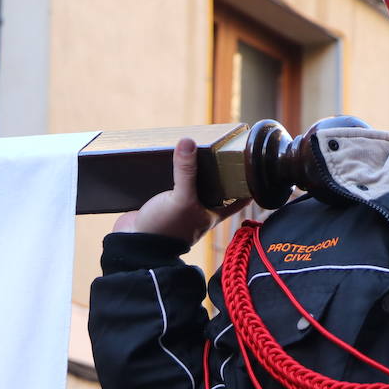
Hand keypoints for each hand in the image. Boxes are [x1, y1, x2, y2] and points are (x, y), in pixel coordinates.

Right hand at [113, 138, 248, 244]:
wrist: (135, 246)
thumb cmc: (166, 230)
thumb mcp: (181, 199)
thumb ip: (186, 172)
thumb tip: (188, 142)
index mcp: (212, 212)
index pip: (238, 197)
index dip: (247, 182)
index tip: (253, 162)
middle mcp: (199, 209)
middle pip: (214, 185)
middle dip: (216, 168)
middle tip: (220, 145)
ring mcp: (181, 207)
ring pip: (192, 184)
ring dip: (191, 169)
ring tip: (193, 145)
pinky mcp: (162, 204)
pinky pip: (170, 184)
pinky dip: (169, 173)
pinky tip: (166, 158)